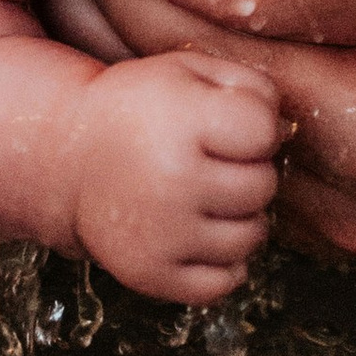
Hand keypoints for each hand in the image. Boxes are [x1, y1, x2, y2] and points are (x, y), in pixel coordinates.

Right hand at [71, 51, 282, 301]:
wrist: (69, 156)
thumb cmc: (144, 109)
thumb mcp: (188, 71)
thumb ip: (250, 87)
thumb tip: (286, 132)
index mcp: (180, 121)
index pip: (264, 131)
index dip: (258, 127)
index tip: (229, 127)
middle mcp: (171, 180)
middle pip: (262, 186)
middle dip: (249, 172)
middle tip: (215, 163)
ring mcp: (159, 234)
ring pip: (250, 238)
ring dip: (241, 218)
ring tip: (208, 198)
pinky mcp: (149, 274)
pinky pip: (224, 284)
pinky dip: (224, 264)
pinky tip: (202, 235)